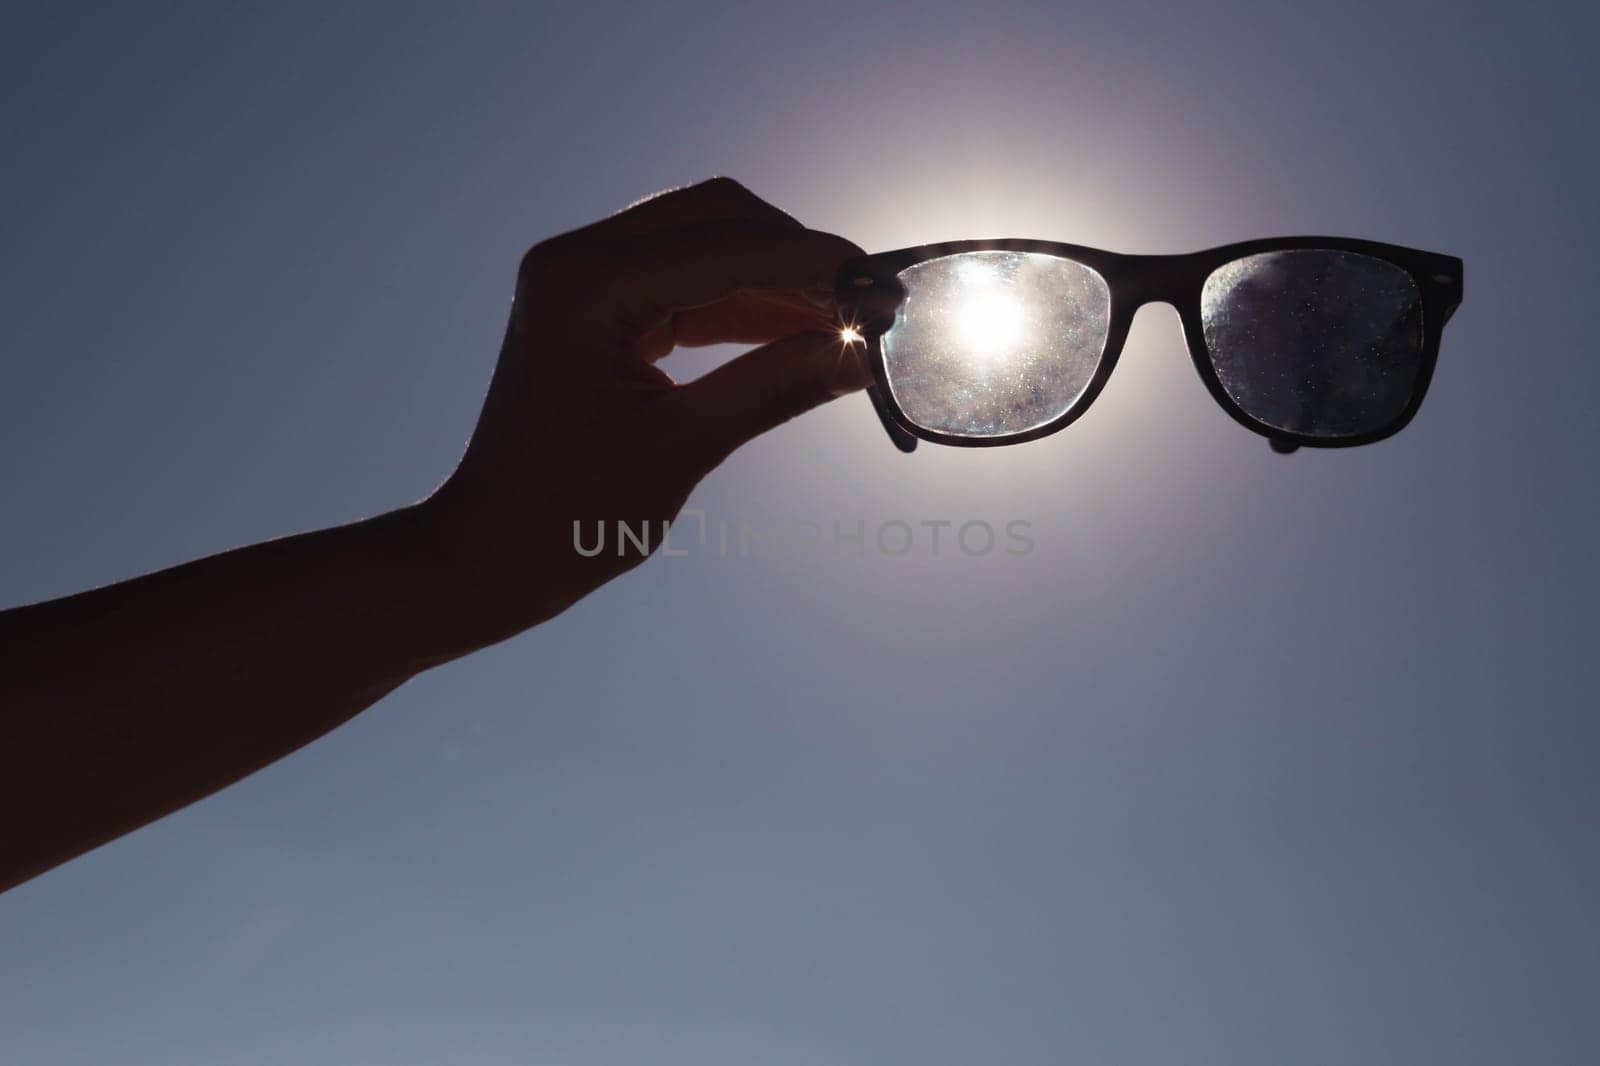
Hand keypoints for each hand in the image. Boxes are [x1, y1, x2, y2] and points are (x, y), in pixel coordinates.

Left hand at [425, 178, 870, 637]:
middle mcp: (577, 263)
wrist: (490, 552)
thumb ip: (773, 388)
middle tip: (866, 303)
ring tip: (843, 321)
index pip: (723, 248)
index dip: (811, 263)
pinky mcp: (595, 304)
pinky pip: (686, 281)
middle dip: (795, 256)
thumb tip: (860, 354)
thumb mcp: (680, 450)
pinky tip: (799, 331)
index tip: (879, 287)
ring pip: (706, 241)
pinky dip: (743, 302)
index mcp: (584, 291)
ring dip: (774, 276)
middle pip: (717, 218)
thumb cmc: (565, 519)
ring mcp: (582, 278)